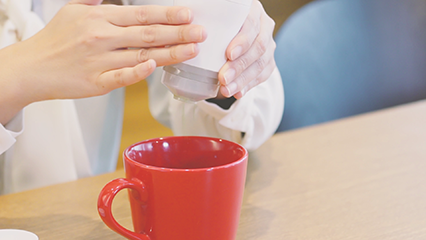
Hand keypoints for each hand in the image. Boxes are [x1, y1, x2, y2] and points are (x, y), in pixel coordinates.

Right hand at [7, 0, 206, 100]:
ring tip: (191, 50)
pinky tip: (153, 66)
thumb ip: (97, 1)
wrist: (32, 67)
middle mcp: (102, 37)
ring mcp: (99, 61)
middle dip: (178, 33)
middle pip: (147, 34)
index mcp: (100, 17)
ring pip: (141, 55)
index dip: (167, 15)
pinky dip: (137, 72)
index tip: (188, 15)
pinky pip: (120, 77)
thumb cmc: (55, 40)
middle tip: (200, 33)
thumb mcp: (73, 10)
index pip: (141, 14)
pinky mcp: (95, 82)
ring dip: (169, 53)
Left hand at [217, 0, 276, 98]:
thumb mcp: (212, 22)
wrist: (228, 37)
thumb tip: (189, 37)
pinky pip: (262, 75)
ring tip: (226, 90)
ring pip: (261, 63)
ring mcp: (268, 44)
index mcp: (251, 11)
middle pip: (258, 46)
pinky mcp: (269, 60)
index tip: (229, 54)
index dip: (242, 40)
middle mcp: (263, 26)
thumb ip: (208, 26)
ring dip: (242, 79)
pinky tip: (237, 93)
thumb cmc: (216, 27)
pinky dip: (248, 85)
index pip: (251, 24)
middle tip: (223, 78)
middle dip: (240, 65)